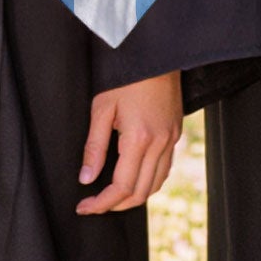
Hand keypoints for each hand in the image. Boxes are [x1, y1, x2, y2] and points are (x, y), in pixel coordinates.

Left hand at [76, 70, 182, 214]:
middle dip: (116, 205)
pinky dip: (149, 181)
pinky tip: (134, 177)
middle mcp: (160, 142)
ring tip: (112, 196)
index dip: (101, 203)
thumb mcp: (102, 108)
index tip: (84, 206)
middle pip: (140, 192)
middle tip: (95, 204)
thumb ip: (94, 147)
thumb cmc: (127, 76)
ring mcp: (171, 138)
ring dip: (134, 196)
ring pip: (156, 183)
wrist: (156, 53)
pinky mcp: (176, 132)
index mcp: (139, 138)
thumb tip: (86, 178)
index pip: (121, 187)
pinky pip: (165, 168)